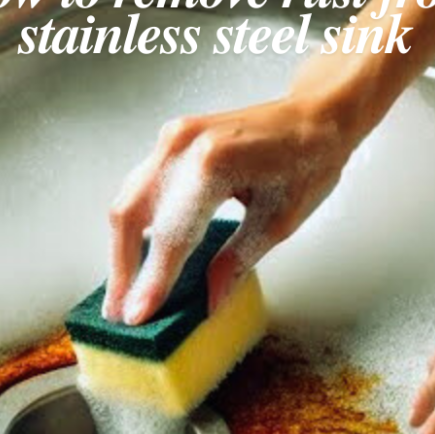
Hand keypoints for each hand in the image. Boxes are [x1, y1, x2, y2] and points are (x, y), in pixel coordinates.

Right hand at [103, 94, 359, 325]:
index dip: (152, 281)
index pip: (171, 234)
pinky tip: (137, 255)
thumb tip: (208, 300)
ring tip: (124, 291)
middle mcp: (184, 145)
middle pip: (132, 215)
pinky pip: (140, 186)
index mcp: (214, 163)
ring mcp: (173, 137)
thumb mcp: (279, 222)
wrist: (314, 117)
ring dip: (122, 248)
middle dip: (122, 269)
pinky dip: (135, 224)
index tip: (136, 316)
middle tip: (119, 311)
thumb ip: (237, 262)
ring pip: (129, 200)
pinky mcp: (172, 139)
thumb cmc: (307, 162)